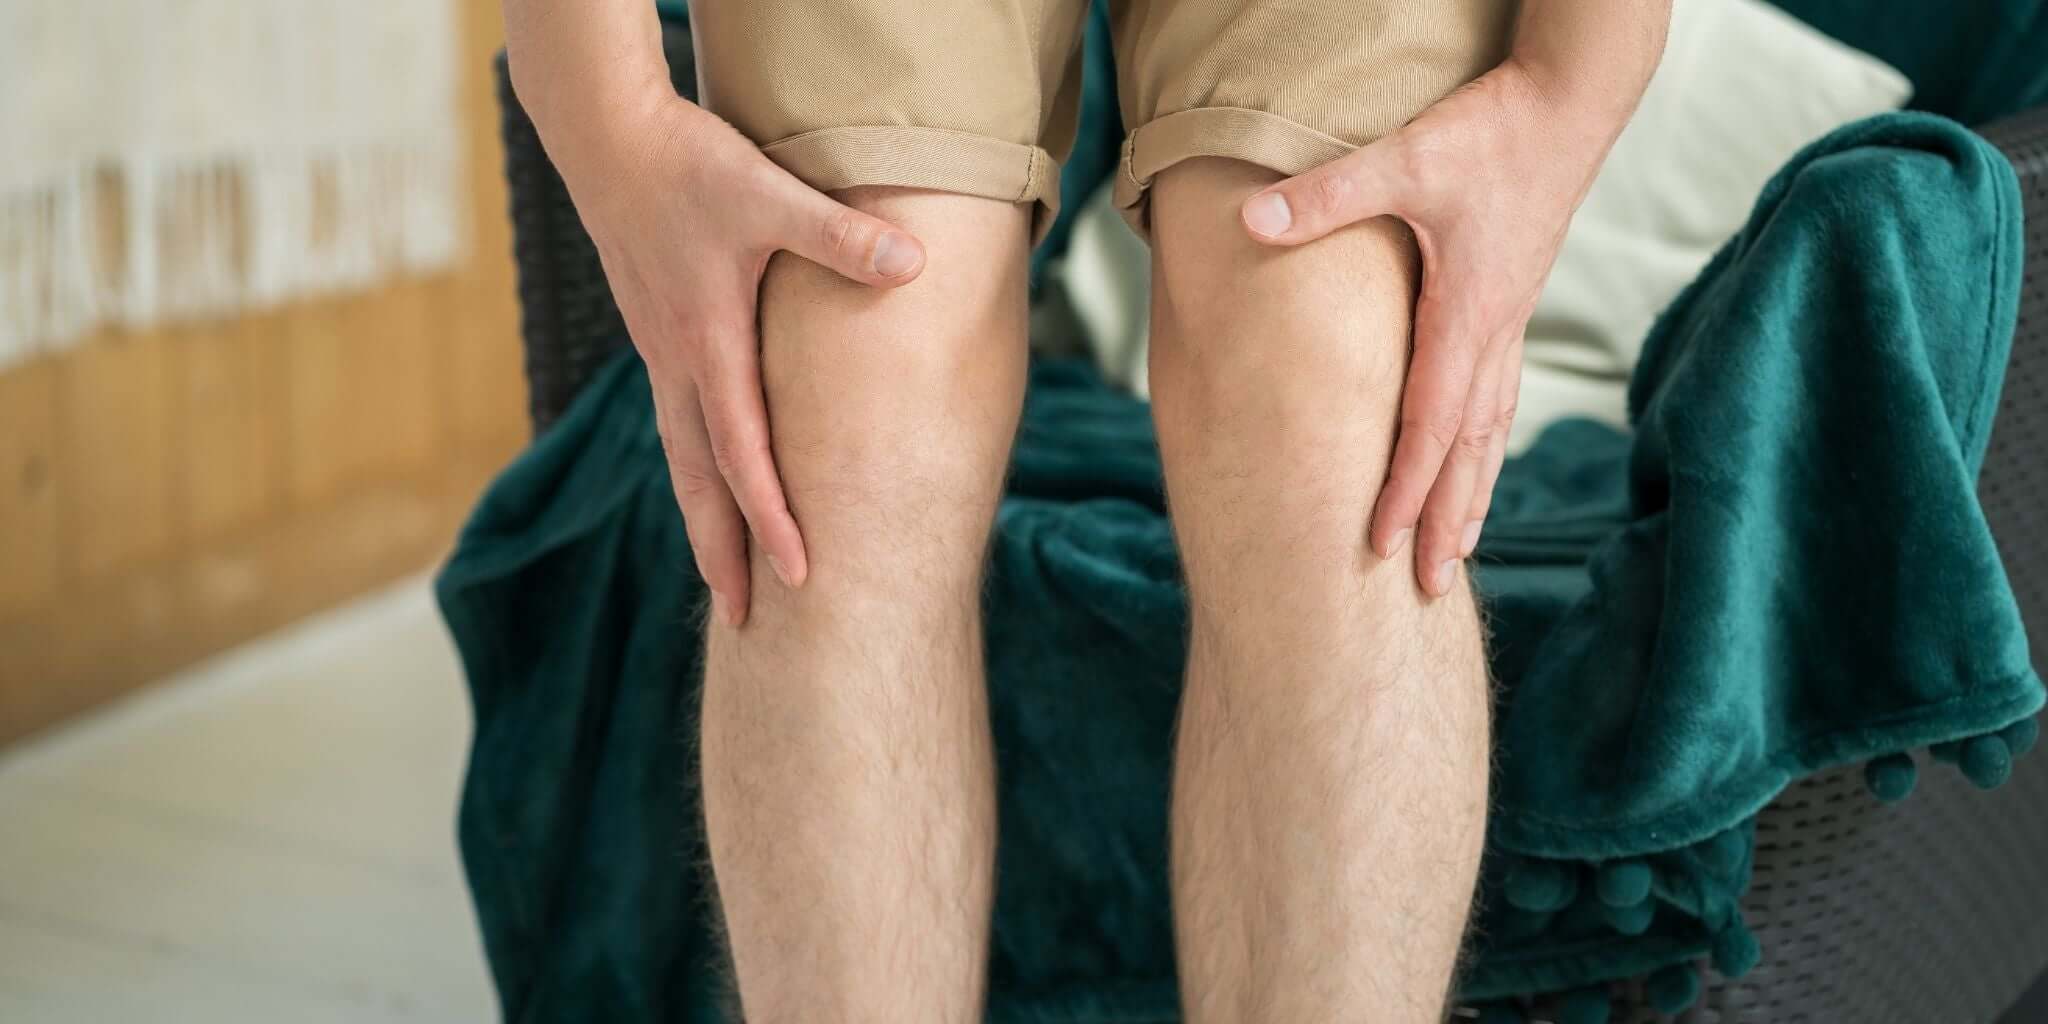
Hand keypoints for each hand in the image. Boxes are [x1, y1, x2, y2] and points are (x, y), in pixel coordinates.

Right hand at [548, 90, 926, 625]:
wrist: (605, 134)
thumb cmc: (689, 163)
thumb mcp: (770, 192)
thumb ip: (841, 235)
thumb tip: (914, 264)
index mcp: (707, 344)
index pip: (744, 455)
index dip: (773, 519)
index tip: (800, 576)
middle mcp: (676, 362)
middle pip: (698, 480)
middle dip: (721, 552)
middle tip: (742, 623)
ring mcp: (659, 351)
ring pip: (680, 456)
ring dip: (702, 517)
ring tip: (720, 573)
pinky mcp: (656, 333)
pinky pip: (674, 422)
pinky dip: (692, 467)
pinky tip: (710, 481)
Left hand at [1240, 59, 1616, 596]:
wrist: (1568, 102)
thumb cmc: (1490, 133)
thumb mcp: (1403, 159)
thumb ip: (1327, 195)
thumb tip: (1253, 220)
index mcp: (1469, 315)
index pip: (1430, 422)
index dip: (1404, 486)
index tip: (1381, 544)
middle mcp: (1495, 331)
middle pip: (1468, 447)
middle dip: (1448, 519)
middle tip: (1430, 588)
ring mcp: (1509, 320)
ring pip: (1491, 428)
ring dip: (1472, 491)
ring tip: (1459, 550)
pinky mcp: (1512, 301)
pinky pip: (1498, 395)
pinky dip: (1485, 443)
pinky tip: (1476, 460)